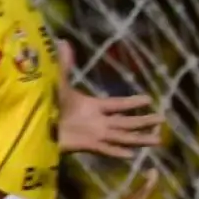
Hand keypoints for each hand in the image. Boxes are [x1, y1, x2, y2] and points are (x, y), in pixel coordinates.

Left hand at [57, 41, 162, 159]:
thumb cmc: (47, 104)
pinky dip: (118, 153)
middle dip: (144, 121)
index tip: (149, 99)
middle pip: (126, 122)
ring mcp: (95, 135)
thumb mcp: (58, 83)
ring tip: (157, 140)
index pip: (119, 104)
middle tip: (162, 120)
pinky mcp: (87, 146)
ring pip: (122, 137)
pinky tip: (133, 156)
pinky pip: (107, 150)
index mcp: (93, 106)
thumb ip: (64, 65)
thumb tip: (63, 41)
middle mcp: (98, 121)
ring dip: (139, 139)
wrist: (35, 125)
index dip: (133, 102)